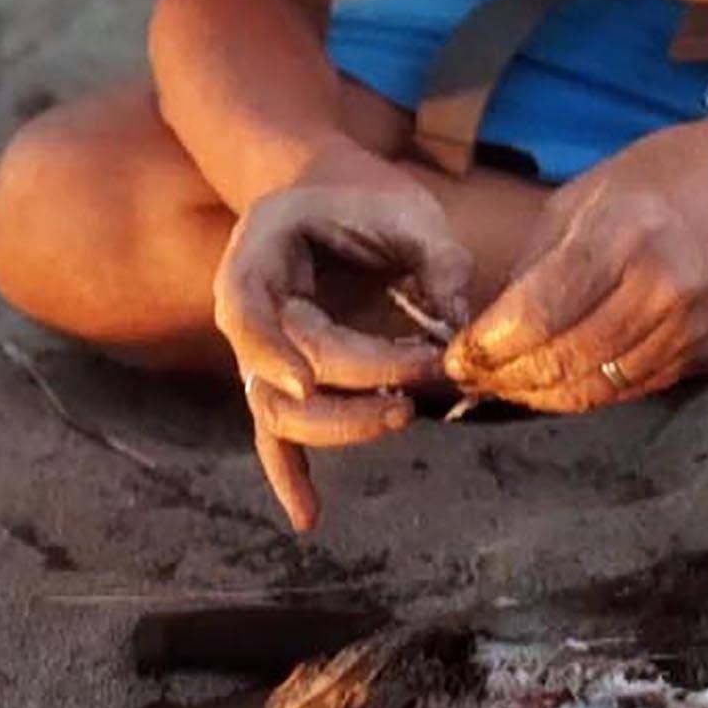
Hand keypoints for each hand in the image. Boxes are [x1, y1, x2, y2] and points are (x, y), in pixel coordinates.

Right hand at [214, 145, 477, 532]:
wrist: (332, 191)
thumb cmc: (369, 195)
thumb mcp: (408, 208)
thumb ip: (436, 260)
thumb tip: (460, 328)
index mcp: (263, 245)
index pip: (247, 305)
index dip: (268, 348)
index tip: (309, 381)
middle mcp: (249, 303)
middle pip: (281, 369)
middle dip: (356, 383)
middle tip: (418, 387)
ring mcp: (261, 347)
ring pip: (280, 410)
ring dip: (338, 427)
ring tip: (402, 417)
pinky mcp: (285, 378)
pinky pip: (277, 432)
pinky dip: (290, 473)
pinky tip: (310, 516)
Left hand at [444, 118, 707, 413]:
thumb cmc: (666, 174)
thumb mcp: (585, 195)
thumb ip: (535, 263)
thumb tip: (489, 326)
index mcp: (623, 235)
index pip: (537, 314)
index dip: (486, 347)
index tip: (453, 358)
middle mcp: (660, 287)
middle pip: (562, 360)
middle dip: (503, 378)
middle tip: (467, 380)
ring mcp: (688, 326)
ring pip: (594, 387)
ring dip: (539, 395)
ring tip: (502, 387)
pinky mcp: (702, 350)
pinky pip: (630, 389)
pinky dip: (584, 394)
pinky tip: (552, 386)